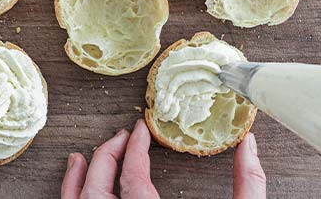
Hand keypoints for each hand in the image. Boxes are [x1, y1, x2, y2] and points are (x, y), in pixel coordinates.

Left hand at [61, 119, 266, 198]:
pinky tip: (75, 185)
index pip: (134, 180)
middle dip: (107, 157)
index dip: (135, 150)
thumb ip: (247, 185)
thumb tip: (249, 145)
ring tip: (80, 157)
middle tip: (122, 137)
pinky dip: (71, 198)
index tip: (140, 130)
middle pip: (99, 191)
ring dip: (76, 181)